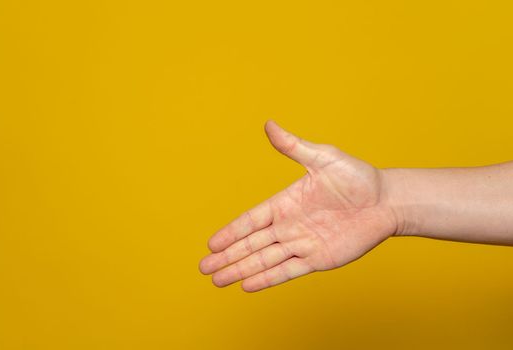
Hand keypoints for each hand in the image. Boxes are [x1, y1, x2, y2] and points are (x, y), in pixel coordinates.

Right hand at [199, 120, 397, 291]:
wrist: (387, 201)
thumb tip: (268, 124)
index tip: (211, 244)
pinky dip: (267, 279)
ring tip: (217, 281)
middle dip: (227, 256)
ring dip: (240, 270)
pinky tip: (248, 286)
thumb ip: (293, 146)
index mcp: (285, 202)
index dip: (231, 232)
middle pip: (251, 244)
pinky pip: (288, 271)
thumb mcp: (323, 158)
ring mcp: (302, 243)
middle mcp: (289, 225)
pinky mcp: (318, 259)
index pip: (251, 220)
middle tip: (203, 268)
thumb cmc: (357, 177)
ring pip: (264, 260)